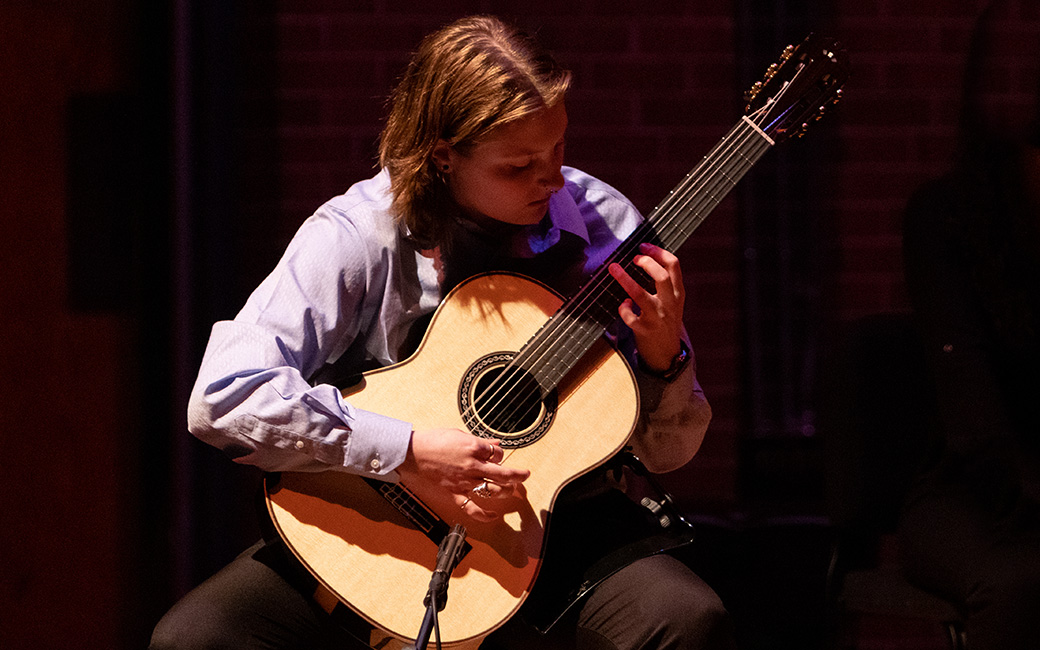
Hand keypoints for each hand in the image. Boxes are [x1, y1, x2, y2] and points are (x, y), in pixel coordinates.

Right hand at [397, 428, 529, 520]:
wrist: (413, 453)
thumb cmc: (433, 441)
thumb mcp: (460, 434)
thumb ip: (480, 441)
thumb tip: (495, 444)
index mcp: (474, 448)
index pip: (498, 453)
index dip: (500, 454)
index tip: (497, 454)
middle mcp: (472, 465)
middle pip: (503, 473)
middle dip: (518, 475)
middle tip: (525, 475)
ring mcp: (464, 481)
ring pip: (493, 489)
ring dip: (506, 490)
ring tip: (511, 489)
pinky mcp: (455, 492)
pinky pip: (472, 507)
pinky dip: (484, 515)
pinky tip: (493, 516)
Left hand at [608, 243, 685, 370]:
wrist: (667, 354)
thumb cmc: (665, 322)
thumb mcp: (672, 301)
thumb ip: (664, 284)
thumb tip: (645, 258)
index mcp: (677, 293)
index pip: (674, 265)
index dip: (658, 252)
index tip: (644, 246)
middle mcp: (669, 304)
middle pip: (661, 276)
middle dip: (646, 262)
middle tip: (633, 258)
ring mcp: (657, 317)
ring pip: (640, 294)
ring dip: (625, 279)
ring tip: (613, 268)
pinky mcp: (645, 330)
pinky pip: (630, 316)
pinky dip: (623, 308)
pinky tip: (623, 305)